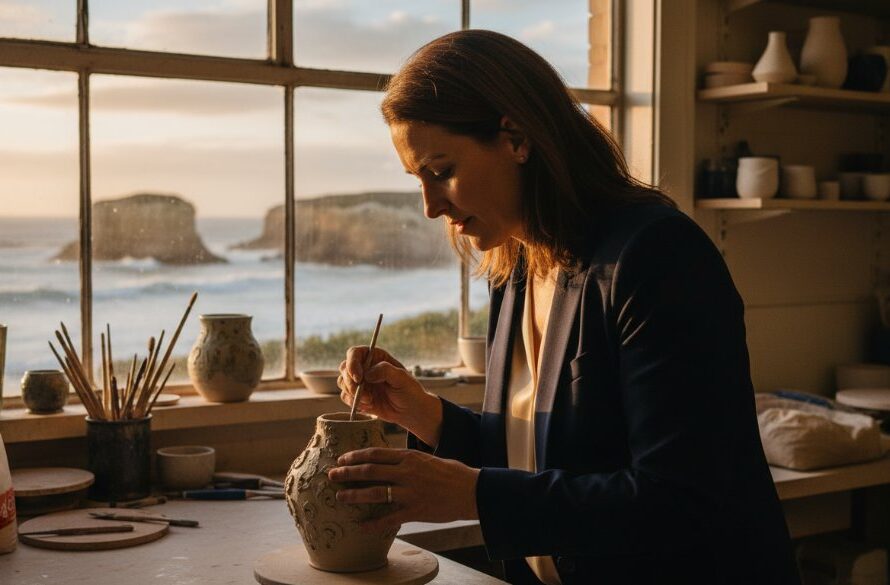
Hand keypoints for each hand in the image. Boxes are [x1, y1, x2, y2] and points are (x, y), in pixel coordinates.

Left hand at [327, 447, 479, 532]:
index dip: (356, 456)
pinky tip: (361, 527)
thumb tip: (391, 462)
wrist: (472, 491)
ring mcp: (410, 492)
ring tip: (340, 496)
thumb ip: (408, 461)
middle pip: (369, 471)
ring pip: (374, 493)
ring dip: (354, 495)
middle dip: (347, 472)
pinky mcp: (415, 511)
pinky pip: (389, 518)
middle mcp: (406, 473)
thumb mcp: (428, 459)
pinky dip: (373, 524)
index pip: (376, 453)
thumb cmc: (452, 474)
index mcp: (409, 457)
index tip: (342, 458)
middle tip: (332, 475)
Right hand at [338, 346, 440, 444]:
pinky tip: (369, 405)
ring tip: (370, 400)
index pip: (355, 353)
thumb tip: (368, 373)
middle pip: (344, 368)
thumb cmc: (409, 391)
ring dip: (352, 393)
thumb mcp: (402, 378)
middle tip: (364, 394)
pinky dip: (354, 402)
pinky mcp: (357, 396)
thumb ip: (386, 371)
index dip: (352, 363)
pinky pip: (345, 397)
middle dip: (350, 382)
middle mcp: (364, 367)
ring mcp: (360, 382)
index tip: (358, 377)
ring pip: (342, 382)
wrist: (410, 411)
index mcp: (375, 357)